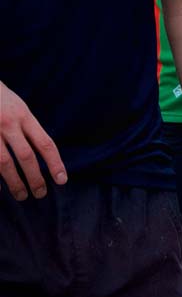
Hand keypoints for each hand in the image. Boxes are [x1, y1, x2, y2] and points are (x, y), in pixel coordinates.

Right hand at [0, 81, 65, 199]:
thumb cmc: (2, 100)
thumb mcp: (19, 108)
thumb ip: (29, 128)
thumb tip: (43, 153)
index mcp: (24, 116)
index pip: (45, 143)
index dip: (55, 163)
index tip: (61, 180)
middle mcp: (9, 124)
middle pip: (26, 156)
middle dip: (35, 178)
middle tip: (41, 194)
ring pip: (4, 163)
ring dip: (14, 183)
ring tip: (22, 196)